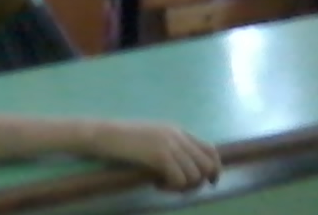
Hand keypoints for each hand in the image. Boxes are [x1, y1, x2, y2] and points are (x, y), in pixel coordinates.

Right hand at [91, 121, 220, 191]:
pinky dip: (171, 187)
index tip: (208, 182)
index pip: (210, 149)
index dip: (214, 169)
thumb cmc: (123, 138)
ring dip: (183, 187)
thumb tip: (188, 166)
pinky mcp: (159, 155)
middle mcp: (177, 136)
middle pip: (207, 165)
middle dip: (200, 182)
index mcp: (177, 130)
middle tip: (180, 187)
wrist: (103, 134)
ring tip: (164, 185)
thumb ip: (171, 146)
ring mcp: (169, 145)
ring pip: (195, 175)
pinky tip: (156, 184)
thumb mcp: (153, 137)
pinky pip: (180, 180)